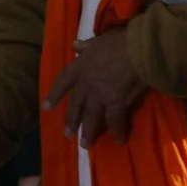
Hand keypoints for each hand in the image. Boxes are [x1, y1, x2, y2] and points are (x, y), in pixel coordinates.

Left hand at [45, 28, 148, 146]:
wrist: (140, 49)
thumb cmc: (122, 40)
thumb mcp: (100, 40)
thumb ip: (87, 46)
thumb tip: (75, 46)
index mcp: (81, 67)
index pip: (63, 81)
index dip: (55, 94)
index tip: (46, 107)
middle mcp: (86, 83)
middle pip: (76, 105)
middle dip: (71, 120)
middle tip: (68, 134)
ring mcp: (99, 95)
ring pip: (91, 117)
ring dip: (88, 132)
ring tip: (85, 145)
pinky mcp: (115, 103)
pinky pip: (115, 120)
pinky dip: (118, 131)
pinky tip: (120, 141)